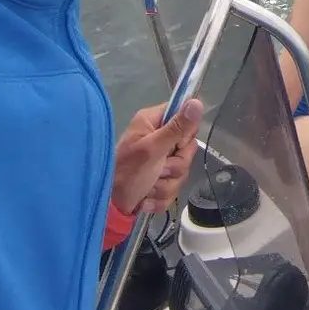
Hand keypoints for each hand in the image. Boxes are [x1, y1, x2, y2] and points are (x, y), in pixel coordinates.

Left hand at [111, 99, 203, 218]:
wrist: (111, 207)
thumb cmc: (127, 174)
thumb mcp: (152, 149)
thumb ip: (176, 128)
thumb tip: (197, 102)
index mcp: (152, 122)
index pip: (185, 117)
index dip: (185, 134)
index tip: (176, 146)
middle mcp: (157, 137)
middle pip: (187, 148)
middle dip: (175, 166)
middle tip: (159, 170)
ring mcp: (159, 159)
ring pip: (182, 170)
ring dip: (166, 184)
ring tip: (148, 187)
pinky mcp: (160, 179)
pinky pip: (175, 186)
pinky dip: (161, 196)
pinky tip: (147, 197)